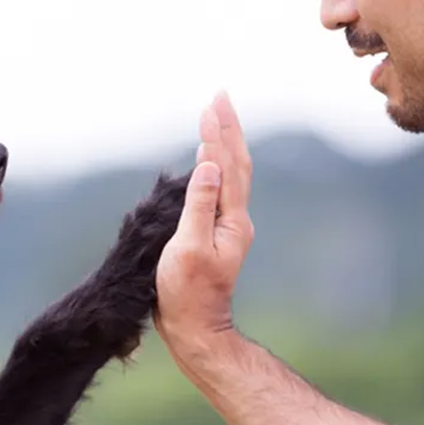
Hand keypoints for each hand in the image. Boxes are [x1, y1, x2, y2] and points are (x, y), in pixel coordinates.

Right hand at [153, 91, 253, 353]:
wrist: (195, 328)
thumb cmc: (187, 293)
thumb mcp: (189, 247)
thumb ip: (198, 205)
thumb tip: (208, 166)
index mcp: (232, 219)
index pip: (226, 165)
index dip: (218, 133)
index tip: (211, 103)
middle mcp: (235, 219)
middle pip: (236, 164)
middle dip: (227, 129)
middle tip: (219, 96)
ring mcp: (227, 227)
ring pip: (231, 175)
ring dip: (223, 144)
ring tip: (216, 118)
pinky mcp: (215, 235)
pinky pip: (220, 189)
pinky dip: (216, 166)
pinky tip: (208, 162)